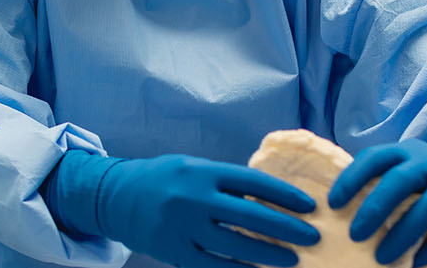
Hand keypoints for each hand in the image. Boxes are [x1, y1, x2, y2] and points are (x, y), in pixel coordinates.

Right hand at [98, 154, 319, 267]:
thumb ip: (226, 182)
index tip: (309, 206)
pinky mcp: (174, 250)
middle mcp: (193, 197)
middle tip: (311, 237)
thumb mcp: (193, 168)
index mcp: (201, 171)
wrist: (115, 197)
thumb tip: (271, 199)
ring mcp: (182, 226)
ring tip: (291, 259)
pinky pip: (215, 265)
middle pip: (251, 216)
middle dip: (287, 228)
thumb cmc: (163, 180)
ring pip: (236, 246)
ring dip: (269, 255)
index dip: (285, 196)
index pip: (254, 182)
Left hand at [329, 138, 426, 266]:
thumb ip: (381, 177)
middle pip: (399, 181)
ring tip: (381, 257)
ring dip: (402, 235)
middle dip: (374, 209)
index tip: (333, 204)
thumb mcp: (406, 165)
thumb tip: (341, 207)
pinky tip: (416, 261)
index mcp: (406, 151)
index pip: (374, 158)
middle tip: (354, 235)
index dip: (350, 179)